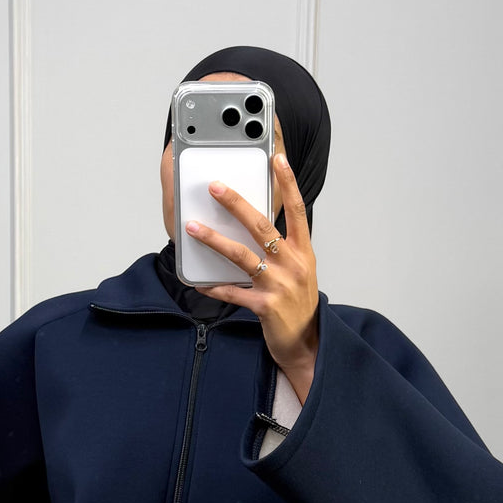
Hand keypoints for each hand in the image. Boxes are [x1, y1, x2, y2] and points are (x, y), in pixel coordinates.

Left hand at [186, 153, 318, 403]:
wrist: (309, 343)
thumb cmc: (300, 304)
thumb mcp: (299, 270)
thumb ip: (282, 249)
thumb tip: (253, 225)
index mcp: (303, 252)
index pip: (297, 210)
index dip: (288, 183)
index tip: (276, 159)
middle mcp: (293, 264)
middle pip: (262, 227)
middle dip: (236, 204)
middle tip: (215, 187)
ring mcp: (279, 285)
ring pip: (242, 256)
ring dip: (215, 239)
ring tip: (193, 228)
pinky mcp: (265, 306)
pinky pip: (233, 292)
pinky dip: (214, 286)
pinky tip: (198, 282)